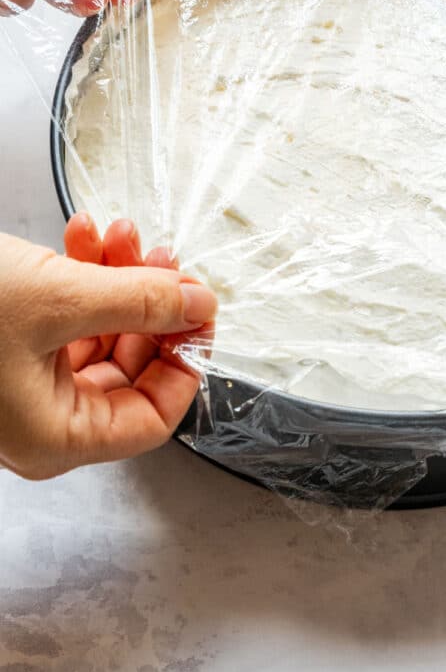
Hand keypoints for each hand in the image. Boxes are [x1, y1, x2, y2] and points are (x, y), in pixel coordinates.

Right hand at [0, 214, 215, 479]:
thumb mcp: (57, 299)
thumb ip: (139, 303)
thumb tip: (197, 305)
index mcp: (56, 436)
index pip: (154, 418)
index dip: (186, 362)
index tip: (200, 311)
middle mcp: (42, 420)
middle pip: (132, 369)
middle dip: (150, 305)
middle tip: (163, 260)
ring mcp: (24, 384)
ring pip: (102, 335)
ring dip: (119, 281)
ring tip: (121, 234)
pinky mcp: (10, 347)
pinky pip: (68, 318)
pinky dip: (84, 277)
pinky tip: (86, 237)